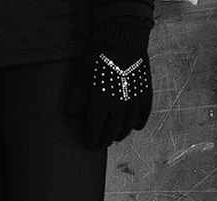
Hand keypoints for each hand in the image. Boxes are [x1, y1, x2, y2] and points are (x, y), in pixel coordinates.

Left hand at [66, 19, 152, 149]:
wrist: (124, 37)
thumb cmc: (99, 53)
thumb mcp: (83, 72)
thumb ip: (77, 95)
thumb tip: (71, 114)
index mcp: (102, 100)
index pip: (95, 128)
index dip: (90, 138)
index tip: (87, 144)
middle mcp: (120, 104)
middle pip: (112, 132)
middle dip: (104, 141)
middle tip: (98, 146)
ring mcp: (135, 101)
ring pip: (127, 127)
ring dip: (119, 135)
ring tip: (113, 137)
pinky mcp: (146, 95)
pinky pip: (142, 117)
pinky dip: (136, 125)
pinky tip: (132, 126)